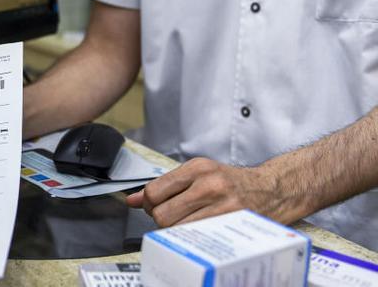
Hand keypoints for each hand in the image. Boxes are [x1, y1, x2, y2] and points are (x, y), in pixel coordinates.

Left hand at [125, 157, 288, 226]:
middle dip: (159, 218)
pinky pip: (197, 237)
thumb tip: (131, 199)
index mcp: (197, 168)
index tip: (153, 205)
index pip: (154, 191)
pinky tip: (198, 230)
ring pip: (176, 228)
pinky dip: (191, 236)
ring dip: (175, 230)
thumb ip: (164, 186)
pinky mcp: (232, 223)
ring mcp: (222, 205)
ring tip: (185, 223)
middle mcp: (209, 184)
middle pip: (161, 214)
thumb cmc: (231, 182)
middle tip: (169, 216)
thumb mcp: (197, 174)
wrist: (272, 189)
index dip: (147, 203)